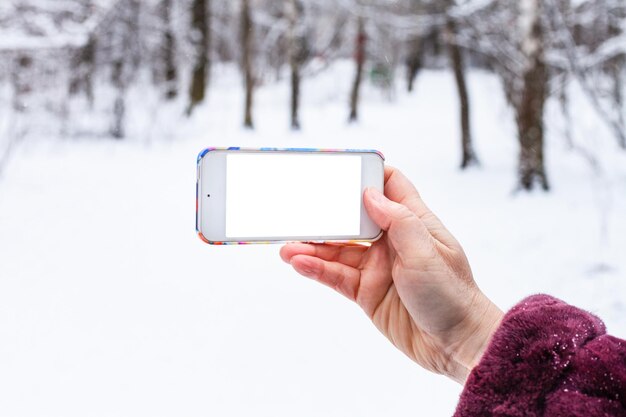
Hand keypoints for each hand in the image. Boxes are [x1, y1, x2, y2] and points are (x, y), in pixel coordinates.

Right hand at [280, 166, 502, 382]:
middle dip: (326, 215)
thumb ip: (398, 221)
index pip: (390, 186)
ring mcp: (377, 267)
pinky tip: (299, 263)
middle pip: (353, 219)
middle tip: (298, 211)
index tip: (339, 169)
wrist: (455, 345)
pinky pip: (336, 276)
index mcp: (413, 222)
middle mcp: (392, 241)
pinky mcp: (366, 292)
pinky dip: (317, 269)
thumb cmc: (451, 294)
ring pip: (338, 250)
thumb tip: (370, 194)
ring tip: (287, 247)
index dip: (366, 175)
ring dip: (313, 247)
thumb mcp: (426, 253)